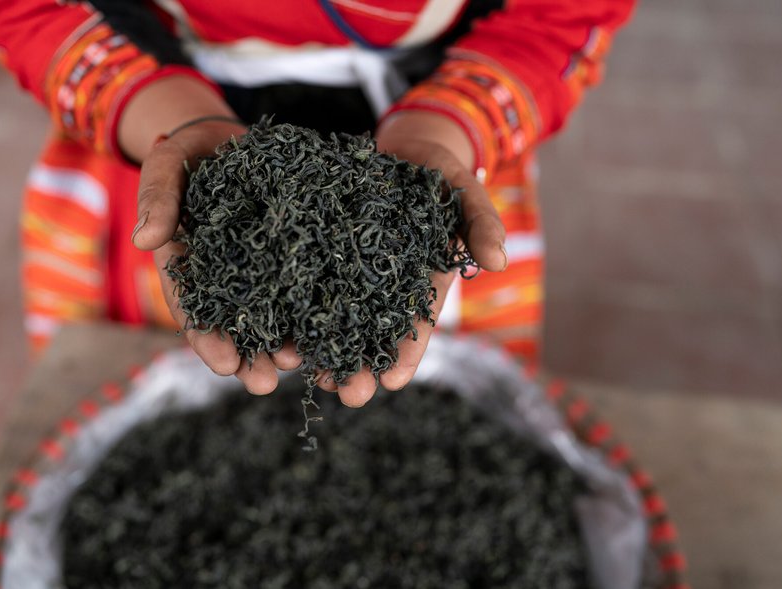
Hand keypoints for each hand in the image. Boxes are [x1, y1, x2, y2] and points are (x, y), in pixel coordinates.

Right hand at [125, 77, 301, 393]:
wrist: (227, 138)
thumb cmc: (188, 153)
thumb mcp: (167, 167)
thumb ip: (158, 198)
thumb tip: (147, 241)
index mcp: (189, 267)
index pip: (195, 310)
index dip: (208, 339)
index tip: (226, 365)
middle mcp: (226, 277)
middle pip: (236, 325)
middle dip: (250, 358)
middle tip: (265, 385)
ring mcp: (260, 268)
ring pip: (273, 313)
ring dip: (284, 344)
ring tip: (300, 368)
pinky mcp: (291, 253)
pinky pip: (303, 284)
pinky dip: (313, 309)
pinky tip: (329, 331)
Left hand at [312, 111, 506, 406]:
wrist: (402, 148)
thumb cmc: (441, 174)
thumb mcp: (466, 192)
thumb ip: (481, 223)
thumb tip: (499, 262)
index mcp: (423, 283)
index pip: (417, 326)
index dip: (408, 353)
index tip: (393, 381)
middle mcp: (385, 287)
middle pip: (373, 335)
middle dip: (361, 367)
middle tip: (348, 394)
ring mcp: (352, 273)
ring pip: (337, 319)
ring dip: (325, 350)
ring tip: (311, 377)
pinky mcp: (322, 253)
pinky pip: (308, 284)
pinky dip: (296, 309)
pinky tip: (283, 335)